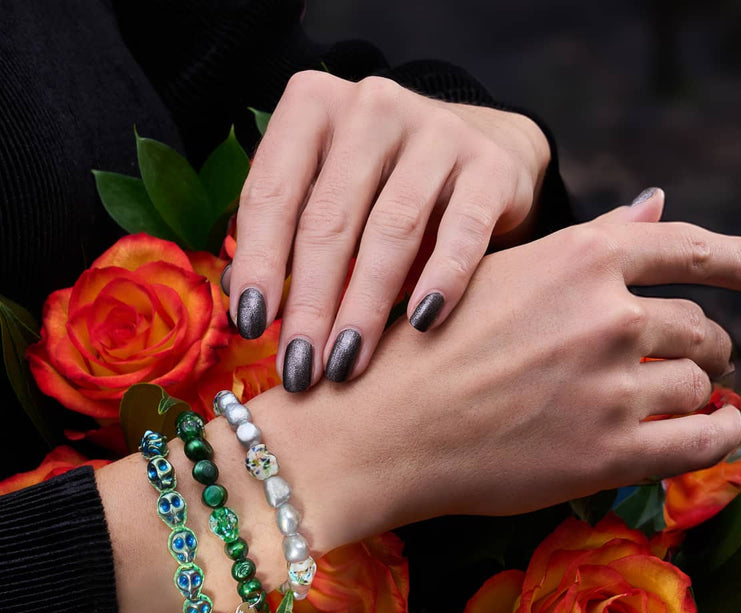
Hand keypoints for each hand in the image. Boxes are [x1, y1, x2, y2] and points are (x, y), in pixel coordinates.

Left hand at [227, 70, 549, 388]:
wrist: (475, 155)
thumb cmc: (381, 184)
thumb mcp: (324, 195)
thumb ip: (282, 234)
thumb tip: (243, 300)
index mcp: (313, 107)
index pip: (271, 192)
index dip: (257, 264)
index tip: (252, 327)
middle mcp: (372, 107)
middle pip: (329, 219)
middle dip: (309, 304)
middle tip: (300, 367)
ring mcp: (436, 131)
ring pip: (391, 230)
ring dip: (365, 306)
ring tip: (346, 363)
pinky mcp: (489, 167)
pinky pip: (463, 231)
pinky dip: (442, 279)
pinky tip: (422, 322)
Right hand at [258, 194, 740, 551]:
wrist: (374, 429)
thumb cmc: (417, 347)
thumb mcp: (494, 274)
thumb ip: (586, 241)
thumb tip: (656, 200)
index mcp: (577, 260)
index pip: (687, 248)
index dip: (734, 258)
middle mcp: (606, 316)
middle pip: (699, 326)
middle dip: (706, 343)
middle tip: (699, 359)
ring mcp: (611, 387)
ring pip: (700, 383)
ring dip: (699, 391)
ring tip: (685, 400)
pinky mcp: (607, 453)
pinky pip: (703, 441)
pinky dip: (720, 436)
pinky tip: (718, 434)